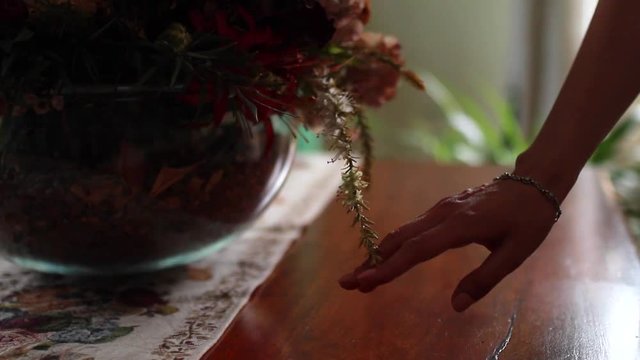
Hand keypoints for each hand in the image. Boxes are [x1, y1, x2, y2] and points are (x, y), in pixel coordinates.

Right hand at [338, 179, 558, 311]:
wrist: (534, 182)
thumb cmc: (528, 220)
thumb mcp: (515, 254)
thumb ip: (484, 280)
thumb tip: (457, 307)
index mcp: (460, 226)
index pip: (417, 251)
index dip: (389, 268)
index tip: (365, 281)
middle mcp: (444, 214)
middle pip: (400, 240)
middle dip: (373, 262)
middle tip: (349, 283)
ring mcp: (441, 208)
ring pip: (403, 232)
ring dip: (380, 253)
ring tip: (362, 275)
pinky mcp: (442, 208)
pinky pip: (412, 227)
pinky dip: (394, 244)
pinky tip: (388, 256)